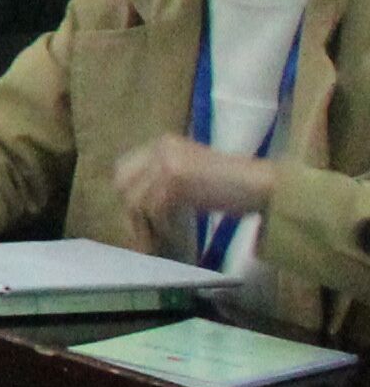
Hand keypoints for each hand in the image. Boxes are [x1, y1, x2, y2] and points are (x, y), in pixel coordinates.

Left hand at [113, 135, 279, 239]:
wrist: (262, 184)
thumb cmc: (232, 185)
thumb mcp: (191, 174)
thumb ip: (163, 180)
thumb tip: (136, 207)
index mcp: (163, 143)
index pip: (125, 168)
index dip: (127, 195)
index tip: (133, 218)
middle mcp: (161, 148)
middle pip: (123, 183)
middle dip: (129, 211)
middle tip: (140, 234)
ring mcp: (167, 161)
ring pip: (137, 200)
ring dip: (143, 226)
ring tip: (154, 243)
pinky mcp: (176, 178)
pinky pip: (155, 209)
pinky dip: (160, 227)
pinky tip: (171, 236)